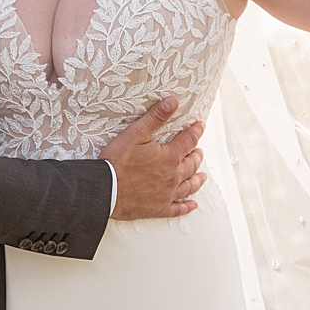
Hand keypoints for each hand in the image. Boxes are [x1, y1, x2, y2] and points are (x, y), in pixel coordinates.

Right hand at [99, 96, 206, 220]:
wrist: (106, 190)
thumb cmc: (118, 162)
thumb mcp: (136, 133)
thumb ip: (156, 117)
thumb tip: (173, 101)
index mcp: (169, 157)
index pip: (188, 141)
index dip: (195, 132)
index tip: (200, 126)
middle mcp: (173, 176)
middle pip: (191, 164)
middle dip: (197, 156)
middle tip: (200, 152)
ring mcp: (167, 193)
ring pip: (189, 186)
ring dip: (197, 180)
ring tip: (202, 176)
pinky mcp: (159, 208)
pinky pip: (177, 208)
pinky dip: (187, 206)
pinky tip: (192, 205)